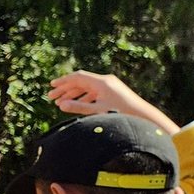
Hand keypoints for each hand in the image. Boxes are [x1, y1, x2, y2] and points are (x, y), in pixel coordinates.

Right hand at [46, 71, 177, 131]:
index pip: (78, 77)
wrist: (142, 116)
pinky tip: (75, 105)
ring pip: (86, 88)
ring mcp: (109, 86)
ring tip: (60, 103)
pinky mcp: (112, 92)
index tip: (51, 86)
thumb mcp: (97, 111)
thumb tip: (61, 105)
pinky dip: (82, 98)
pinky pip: (93, 93)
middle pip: (80, 82)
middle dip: (65, 89)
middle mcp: (105, 81)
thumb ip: (78, 107)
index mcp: (101, 82)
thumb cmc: (120, 114)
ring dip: (72, 95)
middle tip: (51, 97)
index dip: (63, 81)